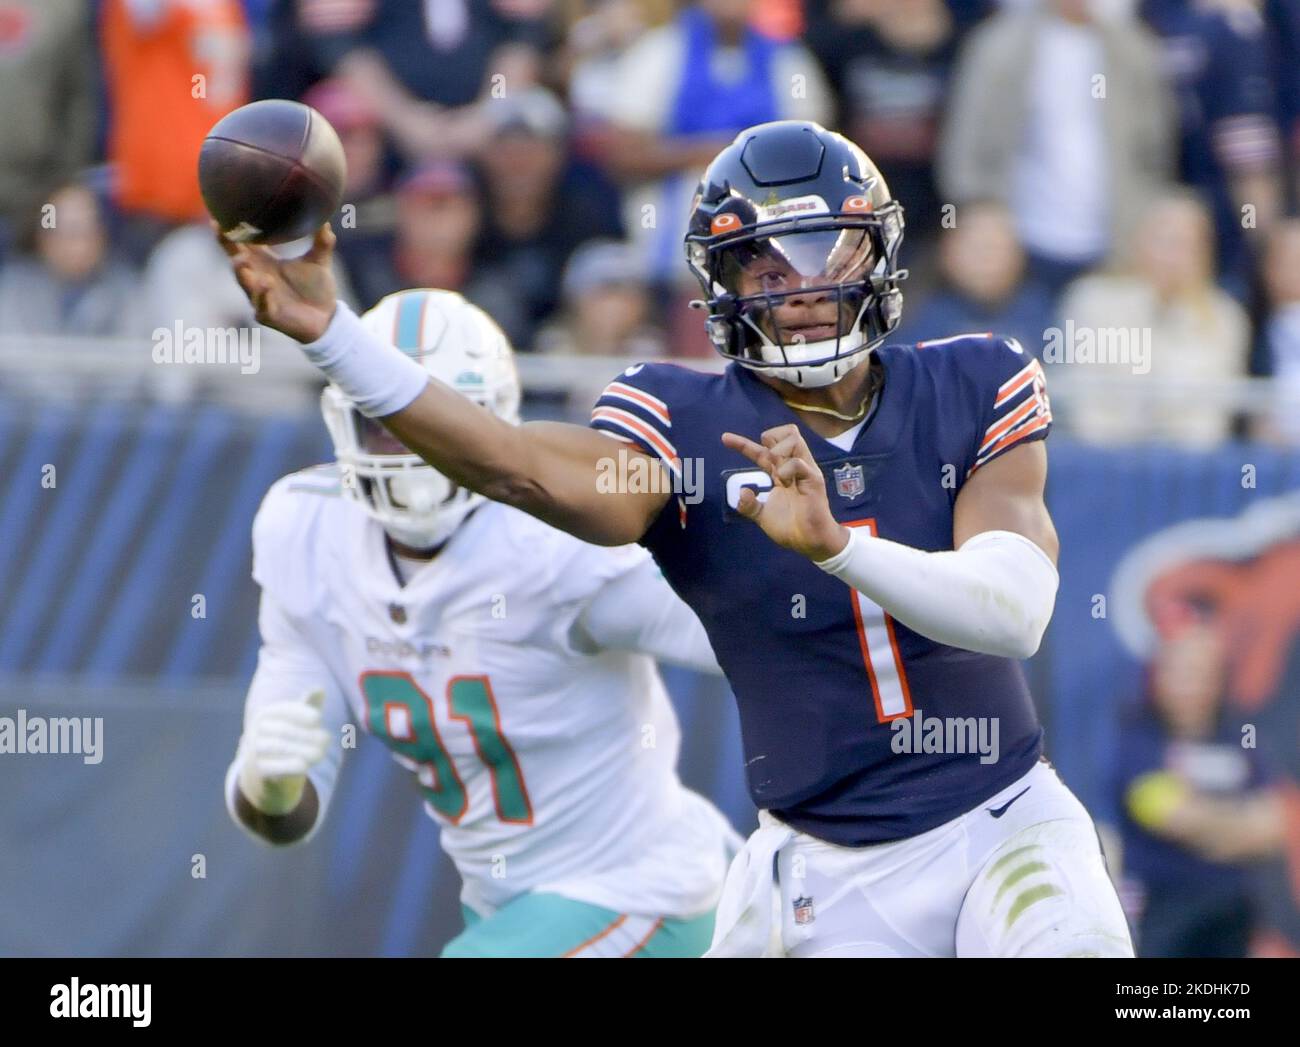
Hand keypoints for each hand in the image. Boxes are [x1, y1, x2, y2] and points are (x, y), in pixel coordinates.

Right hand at [216, 222, 337, 341]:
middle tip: (223, 231)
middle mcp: (257, 278)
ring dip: (242, 272)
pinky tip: (265, 285)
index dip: (229, 231)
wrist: (327, 318)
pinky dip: (263, 296)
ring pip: (245, 284)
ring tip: (241, 260)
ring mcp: (260, 297)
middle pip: (236, 260)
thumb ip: (322, 242)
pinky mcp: (269, 315)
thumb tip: (326, 220)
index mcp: (264, 262)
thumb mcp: (319, 262)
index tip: (218, 215)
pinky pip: (262, 306)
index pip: (241, 244)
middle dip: (228, 247)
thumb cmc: (316, 288)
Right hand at [237, 689, 329, 814]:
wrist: (266, 775)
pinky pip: (272, 767)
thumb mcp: (298, 723)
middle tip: (327, 741)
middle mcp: (256, 730)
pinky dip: (289, 766)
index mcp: (266, 714)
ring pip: (278, 747)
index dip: (301, 713)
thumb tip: (320, 689)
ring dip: (303, 750)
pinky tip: (305, 767)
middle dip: (308, 735)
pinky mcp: (256, 770)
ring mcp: (253, 750)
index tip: (318, 719)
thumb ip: (309, 707)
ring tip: (320, 755)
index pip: (284, 710)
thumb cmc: (288, 741)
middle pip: (284, 730)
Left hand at [721, 424, 848, 561]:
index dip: (742, 444)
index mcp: (780, 473)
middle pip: (785, 433)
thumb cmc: (790, 527)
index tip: (725, 438)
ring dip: (779, 449)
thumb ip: (749, 505)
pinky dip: (787, 469)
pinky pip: (798, 463)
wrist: (808, 542)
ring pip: (794, 438)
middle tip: (766, 458)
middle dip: (770, 437)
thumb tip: (742, 492)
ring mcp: (804, 471)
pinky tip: (784, 481)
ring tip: (776, 471)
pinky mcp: (813, 479)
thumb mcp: (762, 516)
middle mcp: (792, 467)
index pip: (761, 451)